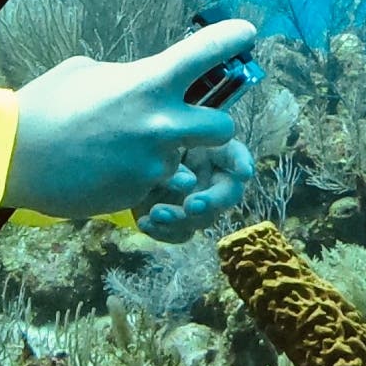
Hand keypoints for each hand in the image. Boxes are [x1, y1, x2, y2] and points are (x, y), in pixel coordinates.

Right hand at [2, 19, 255, 220]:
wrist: (14, 157)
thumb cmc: (45, 105)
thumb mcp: (88, 71)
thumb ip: (129, 76)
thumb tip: (142, 81)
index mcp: (149, 82)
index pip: (207, 53)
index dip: (233, 39)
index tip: (246, 34)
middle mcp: (162, 124)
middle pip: (225, 127)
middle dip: (213, 126)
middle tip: (194, 121)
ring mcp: (154, 164)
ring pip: (192, 164)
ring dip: (175, 158)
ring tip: (137, 152)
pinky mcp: (139, 195)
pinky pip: (161, 188)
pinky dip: (147, 181)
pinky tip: (116, 171)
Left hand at [133, 137, 254, 242]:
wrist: (122, 156)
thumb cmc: (144, 137)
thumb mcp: (160, 132)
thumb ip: (178, 146)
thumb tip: (189, 180)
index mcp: (212, 150)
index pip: (235, 153)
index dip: (242, 162)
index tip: (244, 172)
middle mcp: (211, 177)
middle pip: (226, 194)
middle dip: (212, 202)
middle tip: (191, 205)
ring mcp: (196, 201)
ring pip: (203, 219)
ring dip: (181, 219)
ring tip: (156, 213)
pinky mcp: (179, 221)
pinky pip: (180, 233)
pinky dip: (163, 231)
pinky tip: (144, 222)